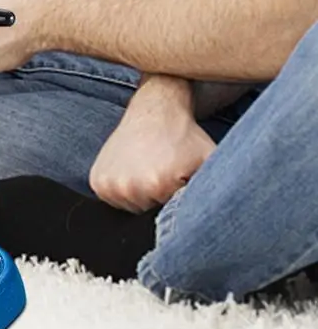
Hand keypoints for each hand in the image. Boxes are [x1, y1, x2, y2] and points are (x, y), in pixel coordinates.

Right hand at [89, 80, 215, 211]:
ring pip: (131, 209)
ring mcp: (109, 184)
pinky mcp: (97, 181)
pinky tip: (134, 169)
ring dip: (141, 197)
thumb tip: (230, 219)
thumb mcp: (211, 161)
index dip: (179, 199)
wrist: (156, 110)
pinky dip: (123, 190)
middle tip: (166, 173)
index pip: (172, 216)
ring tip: (149, 170)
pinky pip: (114, 199)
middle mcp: (129, 186)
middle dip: (160, 200)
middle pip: (149, 215)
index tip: (181, 178)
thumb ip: (223, 190)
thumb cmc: (186, 138)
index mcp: (157, 185)